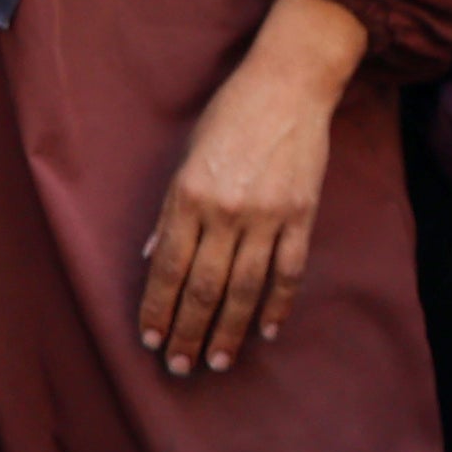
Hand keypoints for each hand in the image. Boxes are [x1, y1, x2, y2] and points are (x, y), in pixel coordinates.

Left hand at [138, 0, 364, 375]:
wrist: (289, 85)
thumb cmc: (230, 115)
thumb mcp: (186, 155)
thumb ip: (171, 211)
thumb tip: (155, 257)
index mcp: (189, 195)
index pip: (168, 267)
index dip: (157, 308)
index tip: (149, 340)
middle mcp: (226, 211)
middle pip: (204, 288)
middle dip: (188, 332)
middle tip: (179, 366)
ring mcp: (268, 216)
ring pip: (245, 288)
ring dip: (229, 330)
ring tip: (218, 360)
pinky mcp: (301, 215)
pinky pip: (288, 271)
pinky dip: (277, 304)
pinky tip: (266, 331)